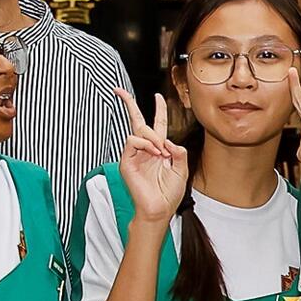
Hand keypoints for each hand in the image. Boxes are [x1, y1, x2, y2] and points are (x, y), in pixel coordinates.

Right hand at [114, 89, 188, 224]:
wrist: (159, 209)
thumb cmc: (169, 194)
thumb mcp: (181, 170)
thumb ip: (178, 152)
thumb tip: (167, 140)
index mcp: (159, 150)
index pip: (157, 124)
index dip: (158, 110)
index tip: (158, 96)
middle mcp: (145, 149)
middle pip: (136, 120)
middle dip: (128, 103)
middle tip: (119, 91)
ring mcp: (134, 154)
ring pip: (139, 129)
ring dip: (153, 137)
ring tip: (161, 153)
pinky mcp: (127, 161)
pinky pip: (133, 140)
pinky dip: (145, 143)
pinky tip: (154, 153)